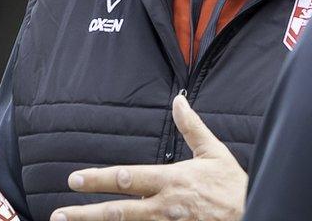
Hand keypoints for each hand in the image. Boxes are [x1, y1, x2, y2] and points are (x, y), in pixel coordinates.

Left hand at [50, 95, 247, 220]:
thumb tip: (178, 101)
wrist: (252, 213)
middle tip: (59, 214)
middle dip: (86, 213)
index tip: (75, 179)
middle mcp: (164, 207)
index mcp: (172, 181)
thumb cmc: (232, 185)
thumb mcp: (213, 152)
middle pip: (118, 211)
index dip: (99, 179)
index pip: (128, 178)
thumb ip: (192, 127)